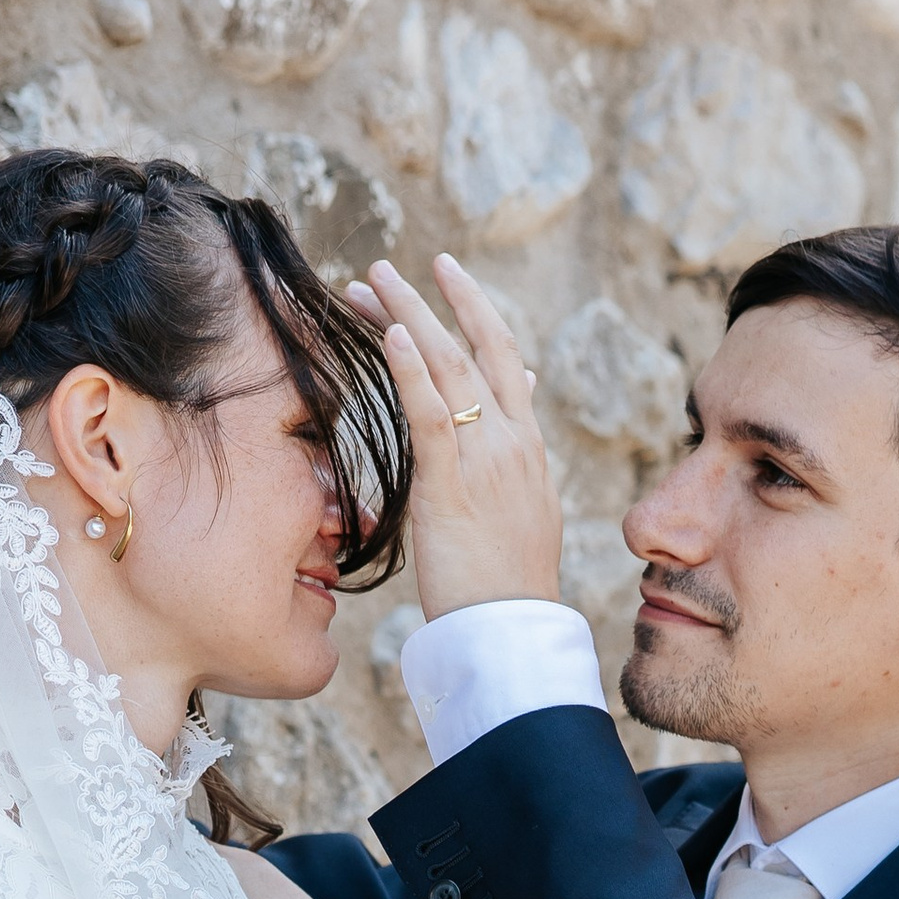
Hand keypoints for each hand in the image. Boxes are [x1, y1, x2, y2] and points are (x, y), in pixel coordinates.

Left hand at [346, 255, 562, 624]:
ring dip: (408, 314)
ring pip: (449, 367)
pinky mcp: (453, 485)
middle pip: (475, 347)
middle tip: (386, 265)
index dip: (473, 310)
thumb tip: (525, 393)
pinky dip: (411, 367)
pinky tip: (388, 332)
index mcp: (527, 445)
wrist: (513, 633)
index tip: (442, 276)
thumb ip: (519, 449)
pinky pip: (432, 413)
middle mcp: (512, 441)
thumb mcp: (526, 506)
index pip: (503, 357)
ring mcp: (487, 459)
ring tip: (371, 279)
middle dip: (431, 299)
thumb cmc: (509, 582)